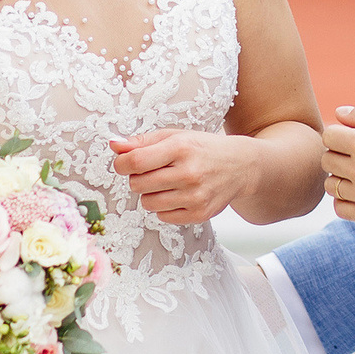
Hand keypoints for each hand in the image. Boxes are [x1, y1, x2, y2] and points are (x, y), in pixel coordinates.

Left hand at [109, 128, 258, 224]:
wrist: (240, 166)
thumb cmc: (202, 148)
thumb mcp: (174, 136)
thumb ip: (141, 141)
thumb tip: (113, 144)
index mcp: (180, 148)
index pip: (135, 161)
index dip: (122, 164)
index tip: (124, 163)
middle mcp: (189, 173)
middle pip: (137, 184)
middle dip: (137, 178)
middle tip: (152, 171)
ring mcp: (195, 196)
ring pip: (148, 203)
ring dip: (150, 194)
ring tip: (166, 183)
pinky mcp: (199, 214)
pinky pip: (162, 217)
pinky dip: (164, 207)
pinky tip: (177, 195)